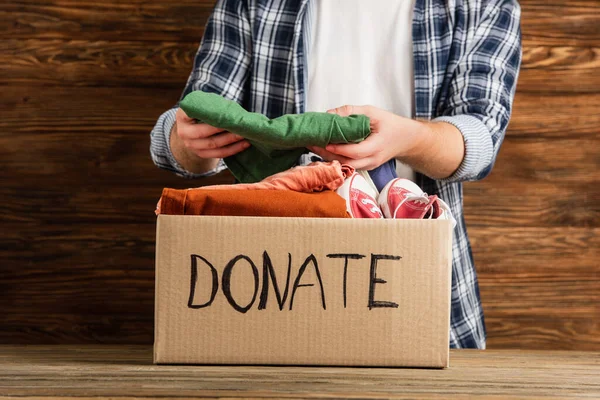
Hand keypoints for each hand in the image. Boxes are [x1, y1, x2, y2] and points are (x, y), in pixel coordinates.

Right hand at [173, 108, 249, 158]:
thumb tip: (232, 110)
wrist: (193, 129)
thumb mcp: (202, 106)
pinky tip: (244, 144)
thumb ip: (212, 105)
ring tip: (245, 134)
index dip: (208, 115)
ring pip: (213, 144)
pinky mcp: (201, 154)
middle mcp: (183, 132)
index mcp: (182, 116)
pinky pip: (219, 153)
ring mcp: (191, 146)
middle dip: (223, 129)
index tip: (223, 113)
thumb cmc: (202, 113)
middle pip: (204, 132)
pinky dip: (233, 149)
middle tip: (240, 125)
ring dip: (231, 140)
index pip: (193, 114)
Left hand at [307, 105, 428, 170]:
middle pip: (347, 162)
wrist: (406, 139)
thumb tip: (330, 114)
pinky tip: (323, 150)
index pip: (355, 151)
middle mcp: (372, 160)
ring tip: (313, 146)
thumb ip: (351, 112)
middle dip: (327, 154)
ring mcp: (368, 166)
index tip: (324, 141)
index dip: (338, 148)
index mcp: (377, 146)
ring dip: (328, 157)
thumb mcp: (373, 112)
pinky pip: (348, 165)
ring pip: (345, 166)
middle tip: (311, 143)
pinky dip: (335, 158)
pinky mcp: (364, 167)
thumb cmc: (390, 124)